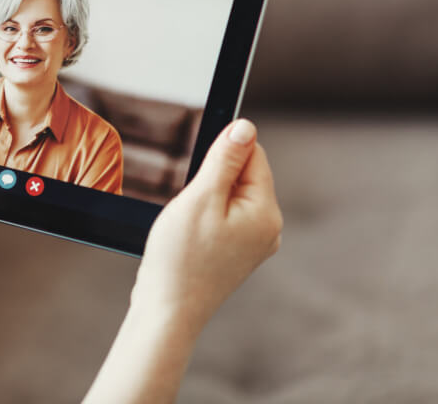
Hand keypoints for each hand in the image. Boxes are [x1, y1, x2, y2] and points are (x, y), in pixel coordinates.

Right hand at [131, 119, 282, 332]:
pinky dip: (205, 217)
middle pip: (244, 174)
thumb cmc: (180, 258)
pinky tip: (190, 237)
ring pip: (231, 196)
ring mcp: (255, 243)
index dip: (221, 154)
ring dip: (206, 198)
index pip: (253, 154)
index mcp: (266, 212)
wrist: (168, 310)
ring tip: (188, 226)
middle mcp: (269, 228)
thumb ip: (225, 160)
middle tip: (190, 208)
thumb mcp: (200, 198)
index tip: (198, 175)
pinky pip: (225, 217)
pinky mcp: (239, 252)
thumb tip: (245, 126)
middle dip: (212, 179)